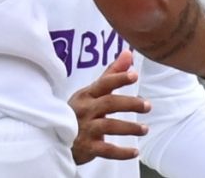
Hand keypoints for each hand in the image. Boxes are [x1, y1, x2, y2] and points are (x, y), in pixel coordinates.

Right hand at [67, 49, 149, 164]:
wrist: (57, 138)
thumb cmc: (79, 111)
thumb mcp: (92, 92)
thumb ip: (112, 73)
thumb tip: (129, 53)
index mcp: (87, 95)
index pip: (104, 84)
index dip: (119, 78)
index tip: (135, 75)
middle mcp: (85, 110)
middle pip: (109, 104)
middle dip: (130, 104)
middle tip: (147, 106)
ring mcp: (85, 129)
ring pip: (109, 126)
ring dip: (129, 128)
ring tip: (145, 129)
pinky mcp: (87, 147)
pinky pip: (106, 150)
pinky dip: (121, 152)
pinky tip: (135, 152)